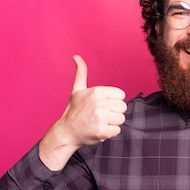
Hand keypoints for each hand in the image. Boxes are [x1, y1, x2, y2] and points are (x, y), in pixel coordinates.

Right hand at [39, 55, 126, 169]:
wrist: (66, 132)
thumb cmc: (74, 110)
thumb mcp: (77, 90)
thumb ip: (81, 73)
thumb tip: (76, 56)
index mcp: (97, 91)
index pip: (121, 95)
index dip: (113, 101)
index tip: (102, 105)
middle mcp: (99, 103)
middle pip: (123, 107)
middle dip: (113, 112)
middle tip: (100, 115)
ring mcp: (101, 118)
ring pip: (121, 119)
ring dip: (112, 123)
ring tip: (99, 122)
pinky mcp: (102, 131)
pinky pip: (117, 131)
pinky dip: (109, 133)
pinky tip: (98, 130)